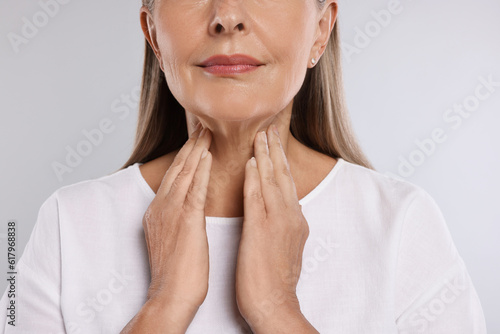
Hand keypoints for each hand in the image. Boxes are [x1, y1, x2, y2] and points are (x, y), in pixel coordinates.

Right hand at [142, 123, 212, 312]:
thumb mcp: (173, 239)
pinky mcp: (185, 220)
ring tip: (206, 131)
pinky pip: (194, 188)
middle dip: (190, 146)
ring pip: (184, 173)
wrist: (170, 295)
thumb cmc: (176, 273)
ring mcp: (171, 212)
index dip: (185, 157)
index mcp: (158, 211)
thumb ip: (178, 219)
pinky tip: (208, 155)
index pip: (174, 176)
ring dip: (196, 150)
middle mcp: (161, 207)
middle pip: (177, 169)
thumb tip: (188, 209)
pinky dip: (201, 170)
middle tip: (202, 127)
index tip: (196, 141)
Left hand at [235, 124, 309, 329]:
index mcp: (294, 219)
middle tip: (270, 127)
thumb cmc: (274, 279)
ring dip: (265, 155)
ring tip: (261, 134)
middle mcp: (290, 215)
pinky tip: (250, 161)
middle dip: (275, 150)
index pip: (286, 183)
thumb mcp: (285, 245)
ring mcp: (278, 221)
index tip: (273, 142)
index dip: (279, 160)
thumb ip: (283, 223)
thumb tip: (279, 210)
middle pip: (282, 175)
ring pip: (272, 180)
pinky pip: (257, 196)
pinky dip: (254, 177)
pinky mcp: (262, 229)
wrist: (275, 304)